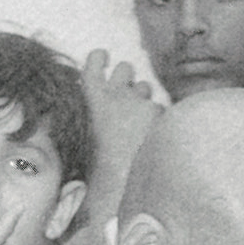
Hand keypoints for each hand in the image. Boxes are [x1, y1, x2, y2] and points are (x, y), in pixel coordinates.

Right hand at [81, 50, 159, 222]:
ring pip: (145, 88)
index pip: (94, 60)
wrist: (118, 186)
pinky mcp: (157, 114)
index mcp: (90, 96)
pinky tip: (153, 139)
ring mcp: (138, 101)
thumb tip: (89, 139)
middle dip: (128, 79)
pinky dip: (160, 122)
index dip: (100, 58)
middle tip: (127, 96)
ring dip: (143, 100)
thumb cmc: (96, 171)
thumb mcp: (82, 141)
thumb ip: (89, 121)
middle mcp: (114, 92)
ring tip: (139, 124)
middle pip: (125, 69)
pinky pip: (161, 110)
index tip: (104, 57)